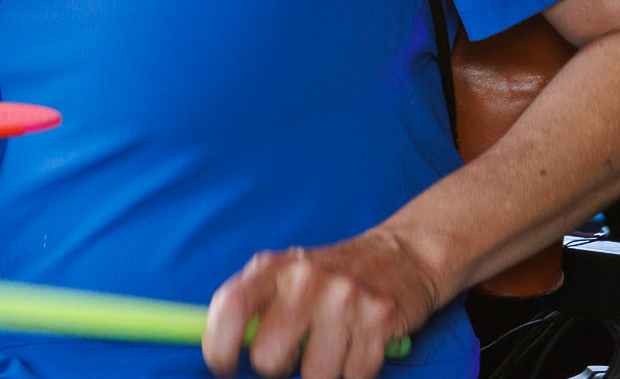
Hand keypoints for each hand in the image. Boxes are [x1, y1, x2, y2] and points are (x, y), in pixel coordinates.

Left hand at [203, 228, 443, 378]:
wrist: (400, 254)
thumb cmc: (328, 275)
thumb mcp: (284, 274)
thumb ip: (252, 304)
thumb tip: (219, 348)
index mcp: (273, 267)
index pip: (230, 308)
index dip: (218, 345)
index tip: (224, 365)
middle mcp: (306, 279)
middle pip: (268, 359)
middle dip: (279, 366)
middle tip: (294, 350)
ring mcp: (344, 300)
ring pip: (314, 376)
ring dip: (321, 371)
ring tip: (330, 344)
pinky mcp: (379, 321)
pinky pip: (354, 377)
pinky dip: (354, 371)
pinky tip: (357, 345)